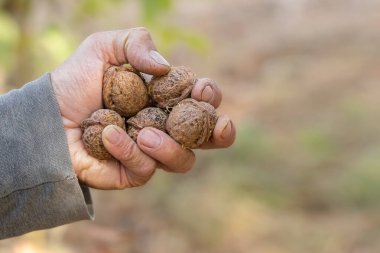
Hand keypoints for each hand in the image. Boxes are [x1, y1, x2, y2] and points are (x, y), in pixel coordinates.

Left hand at [50, 28, 235, 189]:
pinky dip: (129, 151)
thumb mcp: (104, 48)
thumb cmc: (75, 81)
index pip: (200, 101)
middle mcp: (165, 127)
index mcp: (165, 99)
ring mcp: (151, 153)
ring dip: (169, 147)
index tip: (201, 89)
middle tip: (220, 126)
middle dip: (221, 132)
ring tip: (144, 132)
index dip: (209, 96)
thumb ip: (136, 43)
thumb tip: (166, 67)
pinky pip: (146, 170)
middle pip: (206, 138)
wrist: (46, 115)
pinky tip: (110, 134)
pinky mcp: (132, 173)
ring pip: (183, 160)